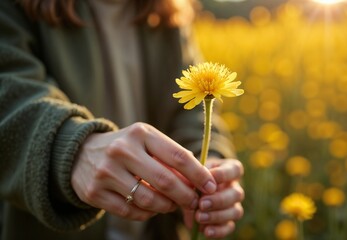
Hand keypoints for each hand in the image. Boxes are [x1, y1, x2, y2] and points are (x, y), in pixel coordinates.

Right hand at [71, 123, 216, 220]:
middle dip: (186, 196)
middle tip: (194, 202)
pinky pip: (131, 212)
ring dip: (167, 207)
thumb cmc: (126, 147)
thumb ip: (171, 157)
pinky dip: (147, 214)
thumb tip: (201, 179)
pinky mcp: (94, 192)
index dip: (199, 174)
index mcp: (141, 133)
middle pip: (165, 181)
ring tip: (171, 205)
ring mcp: (106, 172)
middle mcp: (122, 150)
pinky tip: (151, 209)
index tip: (211, 186)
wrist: (80, 153)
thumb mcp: (146, 141)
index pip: (178, 156)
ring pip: (148, 200)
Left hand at [184, 158, 244, 238]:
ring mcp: (234, 205)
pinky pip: (229, 227)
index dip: (224, 174)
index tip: (209, 177)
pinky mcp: (229, 221)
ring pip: (235, 212)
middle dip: (219, 200)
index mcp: (230, 170)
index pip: (236, 170)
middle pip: (237, 194)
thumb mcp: (194, 171)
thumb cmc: (195, 175)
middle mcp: (235, 188)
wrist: (192, 187)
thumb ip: (194, 179)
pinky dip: (218, 231)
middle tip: (202, 204)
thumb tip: (192, 192)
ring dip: (217, 216)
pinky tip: (205, 231)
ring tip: (199, 217)